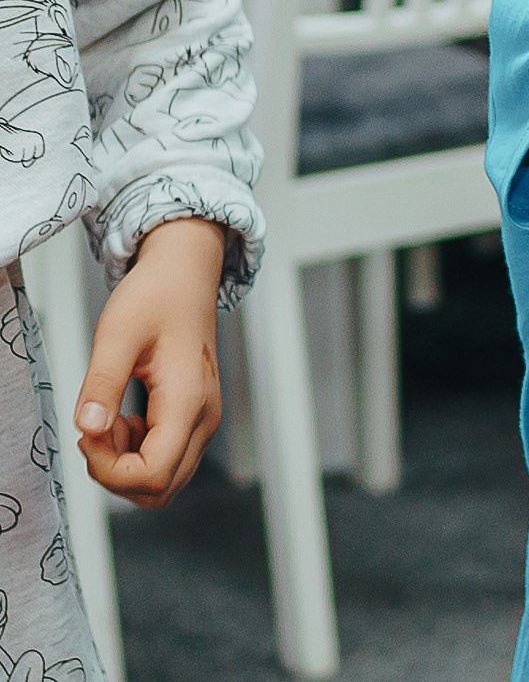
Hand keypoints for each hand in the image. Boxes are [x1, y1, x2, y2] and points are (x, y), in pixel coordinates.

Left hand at [74, 216, 226, 507]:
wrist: (185, 276)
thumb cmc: (155, 298)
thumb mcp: (116, 334)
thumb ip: (102, 383)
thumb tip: (87, 429)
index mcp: (189, 402)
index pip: (151, 475)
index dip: (108, 470)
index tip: (87, 433)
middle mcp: (205, 419)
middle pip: (160, 489)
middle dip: (115, 473)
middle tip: (95, 429)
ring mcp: (204, 421)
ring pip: (163, 481)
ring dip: (125, 464)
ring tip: (108, 419)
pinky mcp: (196, 419)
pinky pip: (165, 460)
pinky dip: (135, 453)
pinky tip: (123, 418)